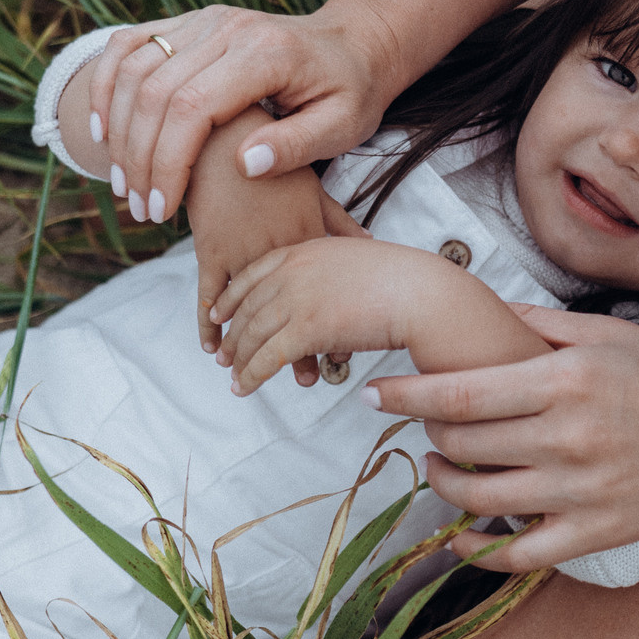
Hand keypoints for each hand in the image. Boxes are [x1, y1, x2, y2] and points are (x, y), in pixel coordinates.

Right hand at [87, 0, 404, 225]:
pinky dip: (106, 84)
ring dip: (117, 128)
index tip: (161, 209)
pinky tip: (102, 129)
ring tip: (122, 183)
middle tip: (139, 207)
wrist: (354, 42)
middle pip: (154, 93)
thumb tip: (245, 165)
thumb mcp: (343, 126)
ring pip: (134, 69)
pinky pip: (130, 44)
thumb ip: (297, 145)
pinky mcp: (191, 22)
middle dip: (138, 157)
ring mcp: (205, 20)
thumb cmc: (351, 90)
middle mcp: (228, 29)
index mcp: (264, 54)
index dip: (168, 163)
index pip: (192, 109)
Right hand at [184, 109, 369, 371]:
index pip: (324, 291)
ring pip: (250, 309)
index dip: (332, 324)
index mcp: (308, 232)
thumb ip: (338, 219)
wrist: (224, 129)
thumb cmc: (274, 153)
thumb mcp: (314, 185)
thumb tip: (370, 243)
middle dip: (296, 346)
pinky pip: (209, 292)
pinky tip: (212, 348)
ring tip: (255, 374)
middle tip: (306, 379)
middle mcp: (278, 246)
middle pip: (290, 308)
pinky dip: (208, 322)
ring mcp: (243, 248)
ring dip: (250, 344)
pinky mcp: (210, 245)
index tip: (342, 354)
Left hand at [213, 237, 458, 395]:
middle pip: (249, 307)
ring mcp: (297, 299)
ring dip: (239, 360)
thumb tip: (335, 276)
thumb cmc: (402, 277)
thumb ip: (336, 260)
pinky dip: (251, 376)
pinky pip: (266, 358)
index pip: (254, 273)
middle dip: (233, 334)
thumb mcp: (357, 255)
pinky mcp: (305, 330)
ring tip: (233, 378)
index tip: (218, 313)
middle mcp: (293, 272)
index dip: (232, 296)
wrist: (419, 291)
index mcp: (305, 250)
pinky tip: (243, 388)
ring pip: (253, 334)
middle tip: (224, 355)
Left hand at [361, 305, 638, 571]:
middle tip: (419, 426)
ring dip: (445, 485)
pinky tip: (462, 537)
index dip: (407, 397)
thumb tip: (479, 312)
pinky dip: (480, 550)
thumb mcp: (607, 333)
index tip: (375, 395)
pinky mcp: (597, 533)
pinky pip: (520, 552)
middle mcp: (568, 437)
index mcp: (566, 381)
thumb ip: (537, 324)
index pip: (461, 394)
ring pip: (480, 499)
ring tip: (441, 469)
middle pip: (463, 446)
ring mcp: (581, 491)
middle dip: (427, 436)